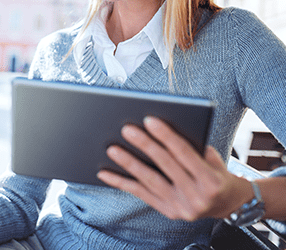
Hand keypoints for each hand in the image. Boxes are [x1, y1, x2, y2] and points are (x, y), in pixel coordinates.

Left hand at [97, 117, 252, 221]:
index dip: (166, 135)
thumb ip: (192, 146)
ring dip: (129, 163)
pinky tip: (104, 173)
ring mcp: (181, 207)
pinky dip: (121, 182)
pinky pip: (140, 194)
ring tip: (112, 148)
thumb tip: (159, 128)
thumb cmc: (216, 171)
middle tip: (127, 129)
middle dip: (145, 145)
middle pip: (164, 165)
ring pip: (149, 181)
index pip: (184, 153)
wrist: (228, 204)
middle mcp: (196, 197)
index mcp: (210, 180)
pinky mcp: (168, 212)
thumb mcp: (213, 158)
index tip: (149, 119)